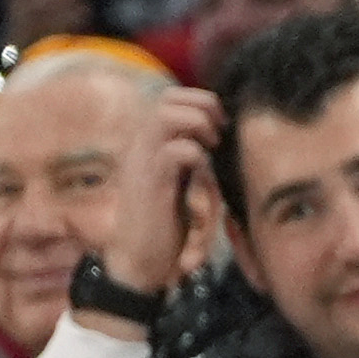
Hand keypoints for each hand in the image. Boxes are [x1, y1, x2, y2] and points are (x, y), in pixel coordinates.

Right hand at [98, 86, 225, 301]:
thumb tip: (220, 133)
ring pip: (166, 116)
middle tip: (219, 133)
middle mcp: (139, 147)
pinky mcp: (149, 184)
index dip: (200, 100)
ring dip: (198, 125)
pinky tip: (202, 174)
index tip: (220, 124)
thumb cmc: (164, 221)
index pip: (169, 96)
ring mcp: (141, 163)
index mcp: (147, 143)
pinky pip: (175, 151)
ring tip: (211, 147)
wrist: (137, 261)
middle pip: (168, 98)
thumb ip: (190, 154)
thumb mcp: (180, 179)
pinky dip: (197, 155)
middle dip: (203, 106)